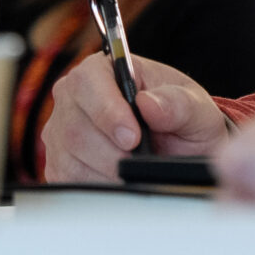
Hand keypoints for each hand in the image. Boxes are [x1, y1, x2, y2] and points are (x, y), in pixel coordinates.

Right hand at [39, 54, 227, 182]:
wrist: (181, 150)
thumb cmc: (183, 119)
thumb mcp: (195, 107)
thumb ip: (178, 103)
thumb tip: (149, 104)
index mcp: (106, 69)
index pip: (88, 81)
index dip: (107, 111)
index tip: (132, 137)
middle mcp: (76, 96)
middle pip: (75, 126)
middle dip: (112, 152)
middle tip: (140, 161)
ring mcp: (62, 130)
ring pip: (70, 157)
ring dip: (108, 171)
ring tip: (136, 169)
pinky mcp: (59, 161)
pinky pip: (69, 179)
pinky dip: (98, 184)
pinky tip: (120, 180)